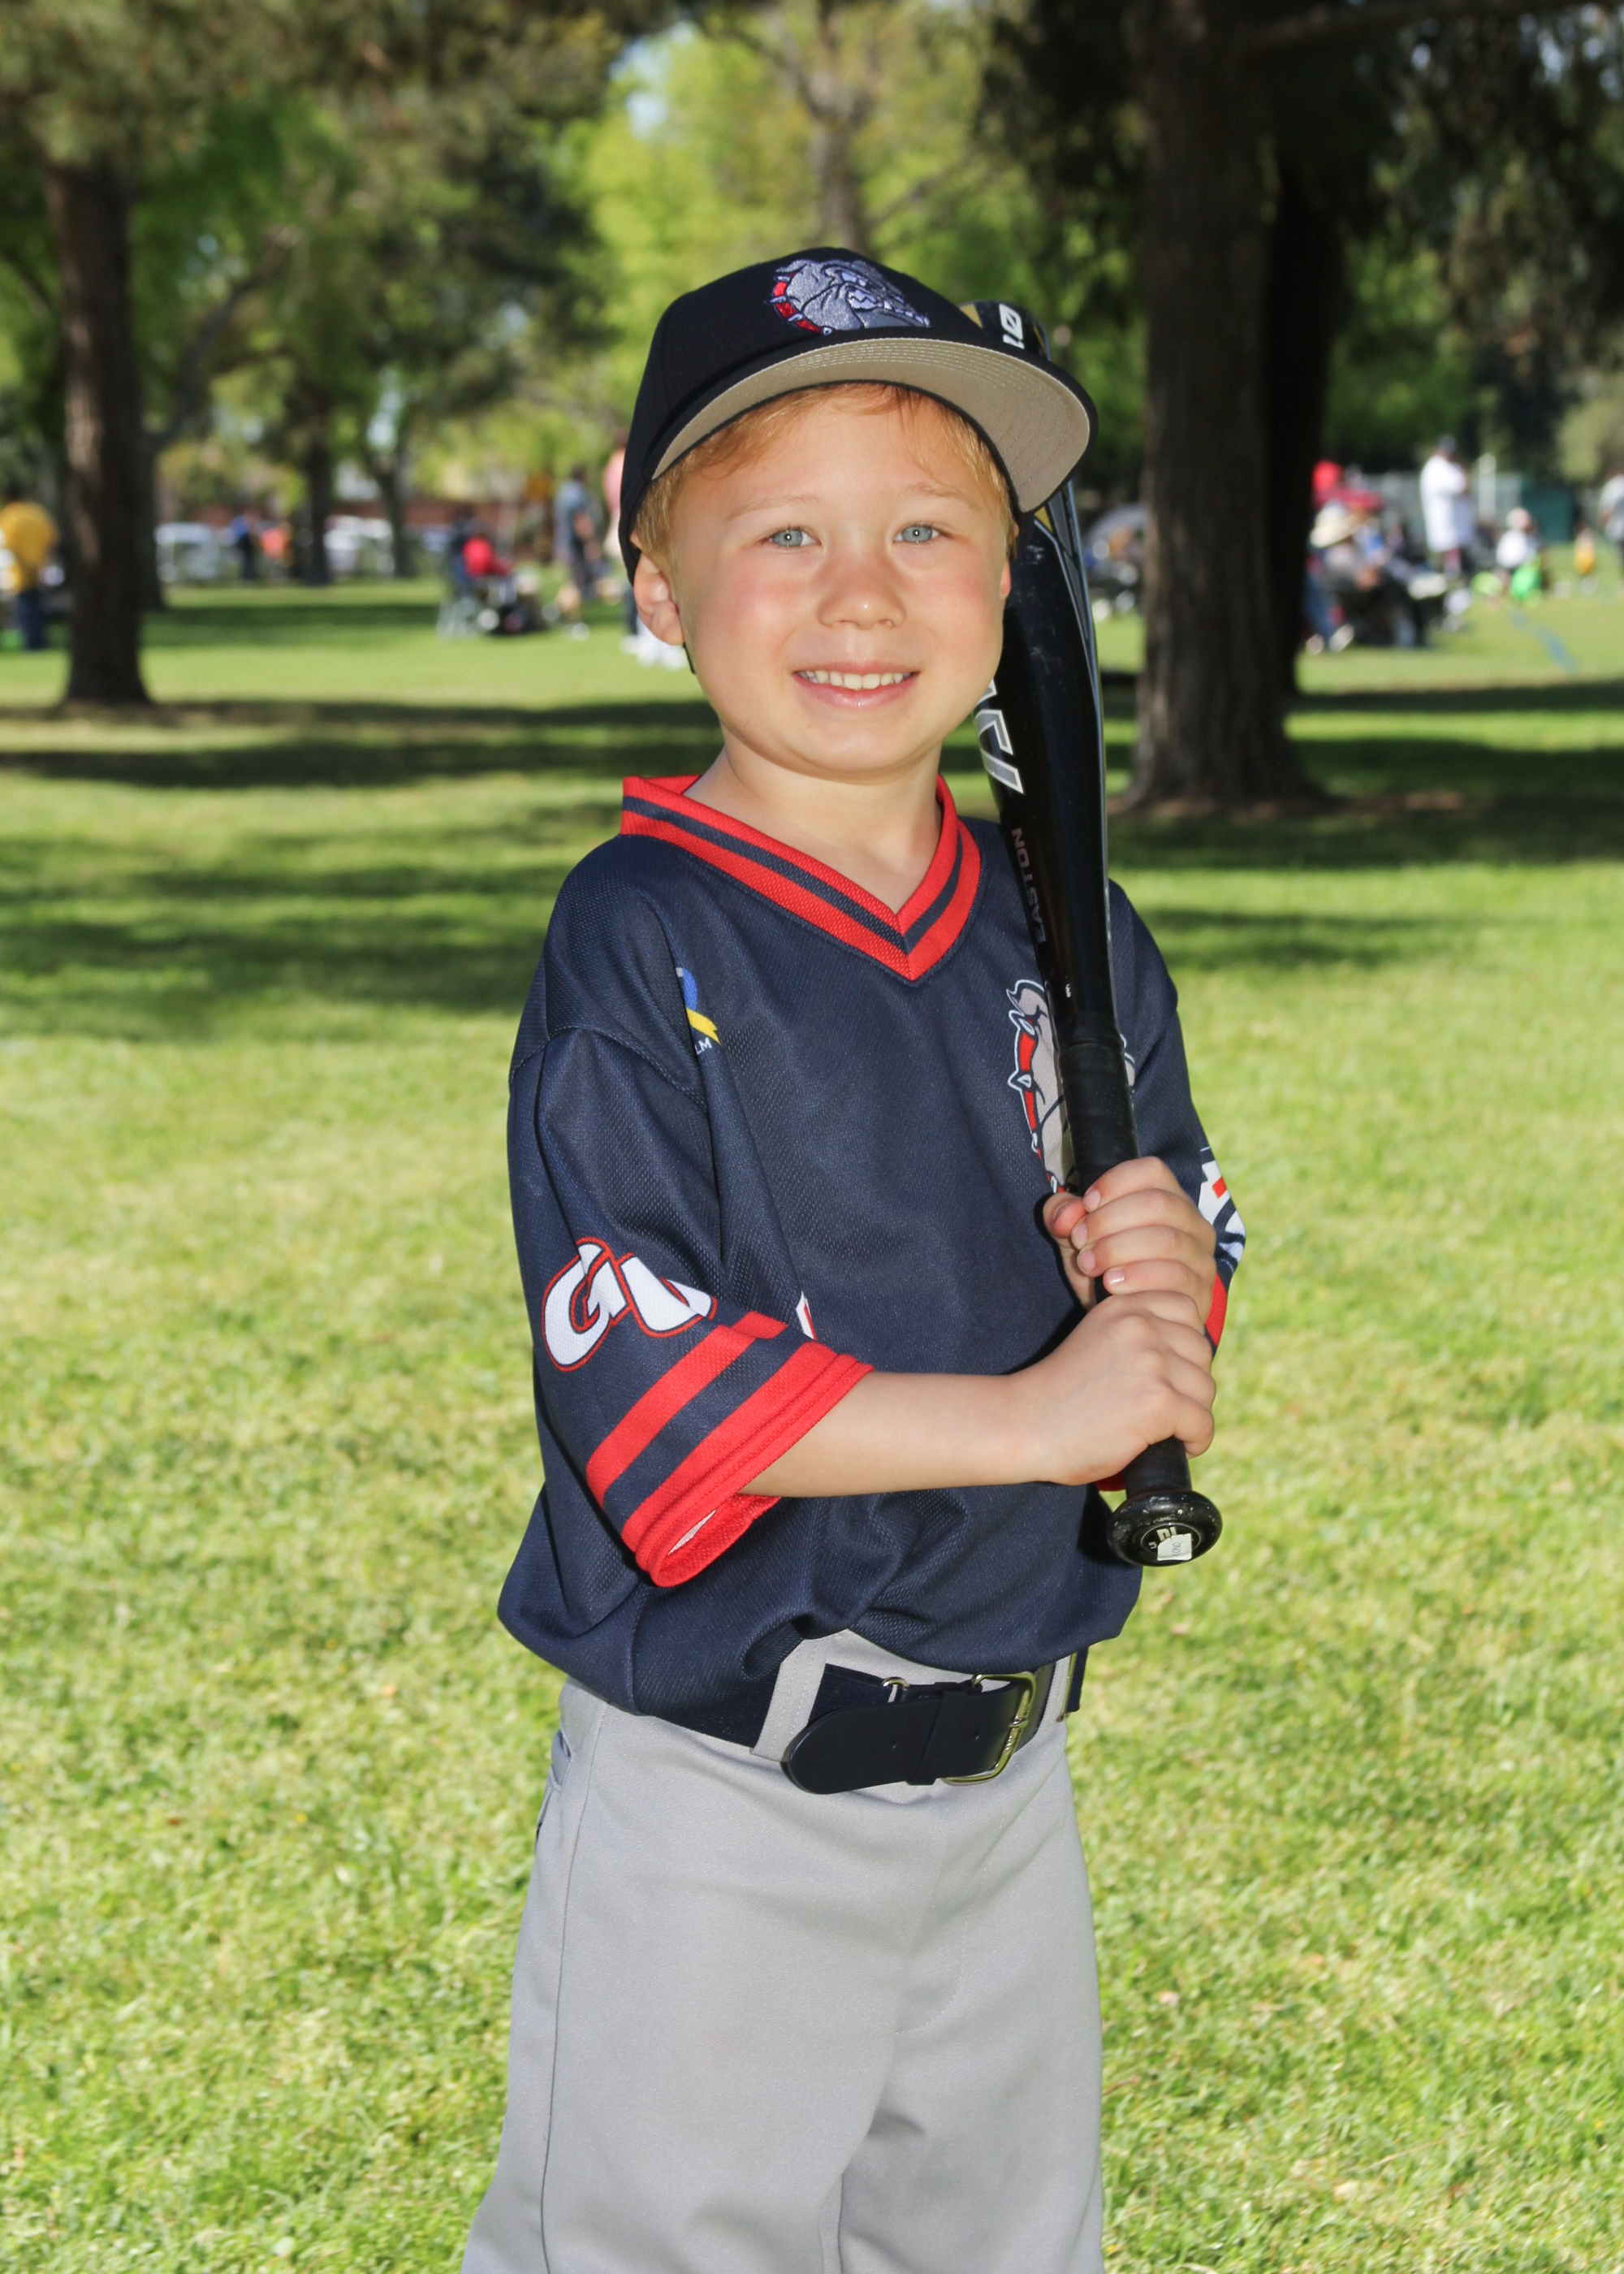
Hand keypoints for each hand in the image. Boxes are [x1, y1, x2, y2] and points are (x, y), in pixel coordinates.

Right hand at [1018, 1288, 1215, 1486]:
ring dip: (1192, 1414)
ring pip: (1205, 1389)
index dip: (1184, 1348)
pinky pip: (1202, 1423)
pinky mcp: (1157, 1402)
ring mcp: (1151, 1362)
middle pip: (1201, 1352)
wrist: (1023, 1424)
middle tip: (1165, 1410)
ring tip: (1168, 1431)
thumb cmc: (1058, 1393)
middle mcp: (1140, 1325)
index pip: (1188, 1312)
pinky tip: (1176, 1448)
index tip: (1166, 1375)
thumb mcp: (1097, 1339)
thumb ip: (1135, 1335)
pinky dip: (1196, 1442)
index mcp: (1125, 1306)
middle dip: (1189, 1384)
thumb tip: (1189, 1357)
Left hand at [1042, 1157, 1215, 1327]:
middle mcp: (1193, 1223)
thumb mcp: (1078, 1240)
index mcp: (1169, 1199)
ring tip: (1089, 1264)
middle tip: (1080, 1241)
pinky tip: (1110, 1285)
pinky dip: (1138, 1278)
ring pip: (1168, 1240)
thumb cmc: (1105, 1269)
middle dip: (1110, 1220)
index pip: (1152, 1171)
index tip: (1087, 1204)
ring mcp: (1201, 1258)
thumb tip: (1065, 1215)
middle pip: (1158, 1203)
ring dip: (1119, 1249)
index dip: (1116, 1182)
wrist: (1126, 1322)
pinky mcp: (1201, 1291)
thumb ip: (1063, 1218)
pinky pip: (1176, 1277)